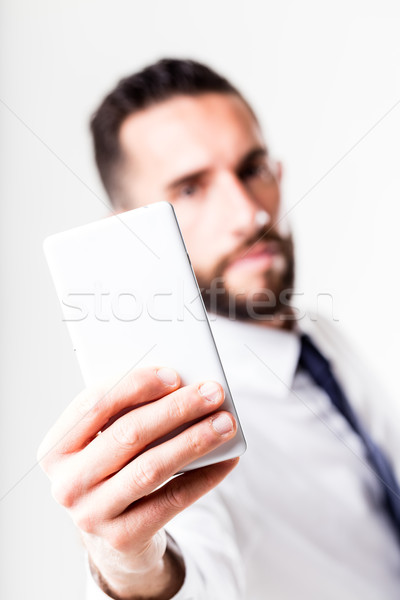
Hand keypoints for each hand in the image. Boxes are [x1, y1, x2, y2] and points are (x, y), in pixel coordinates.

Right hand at [37, 366, 238, 598]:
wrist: (110, 537)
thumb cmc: (112, 470)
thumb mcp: (104, 442)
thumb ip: (126, 414)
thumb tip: (180, 385)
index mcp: (56, 448)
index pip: (94, 404)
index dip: (136, 385)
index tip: (175, 375)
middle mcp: (68, 483)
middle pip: (128, 434)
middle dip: (176, 409)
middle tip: (212, 393)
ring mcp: (92, 514)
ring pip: (151, 468)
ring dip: (195, 440)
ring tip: (226, 422)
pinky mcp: (123, 537)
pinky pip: (171, 501)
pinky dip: (204, 476)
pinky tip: (227, 459)